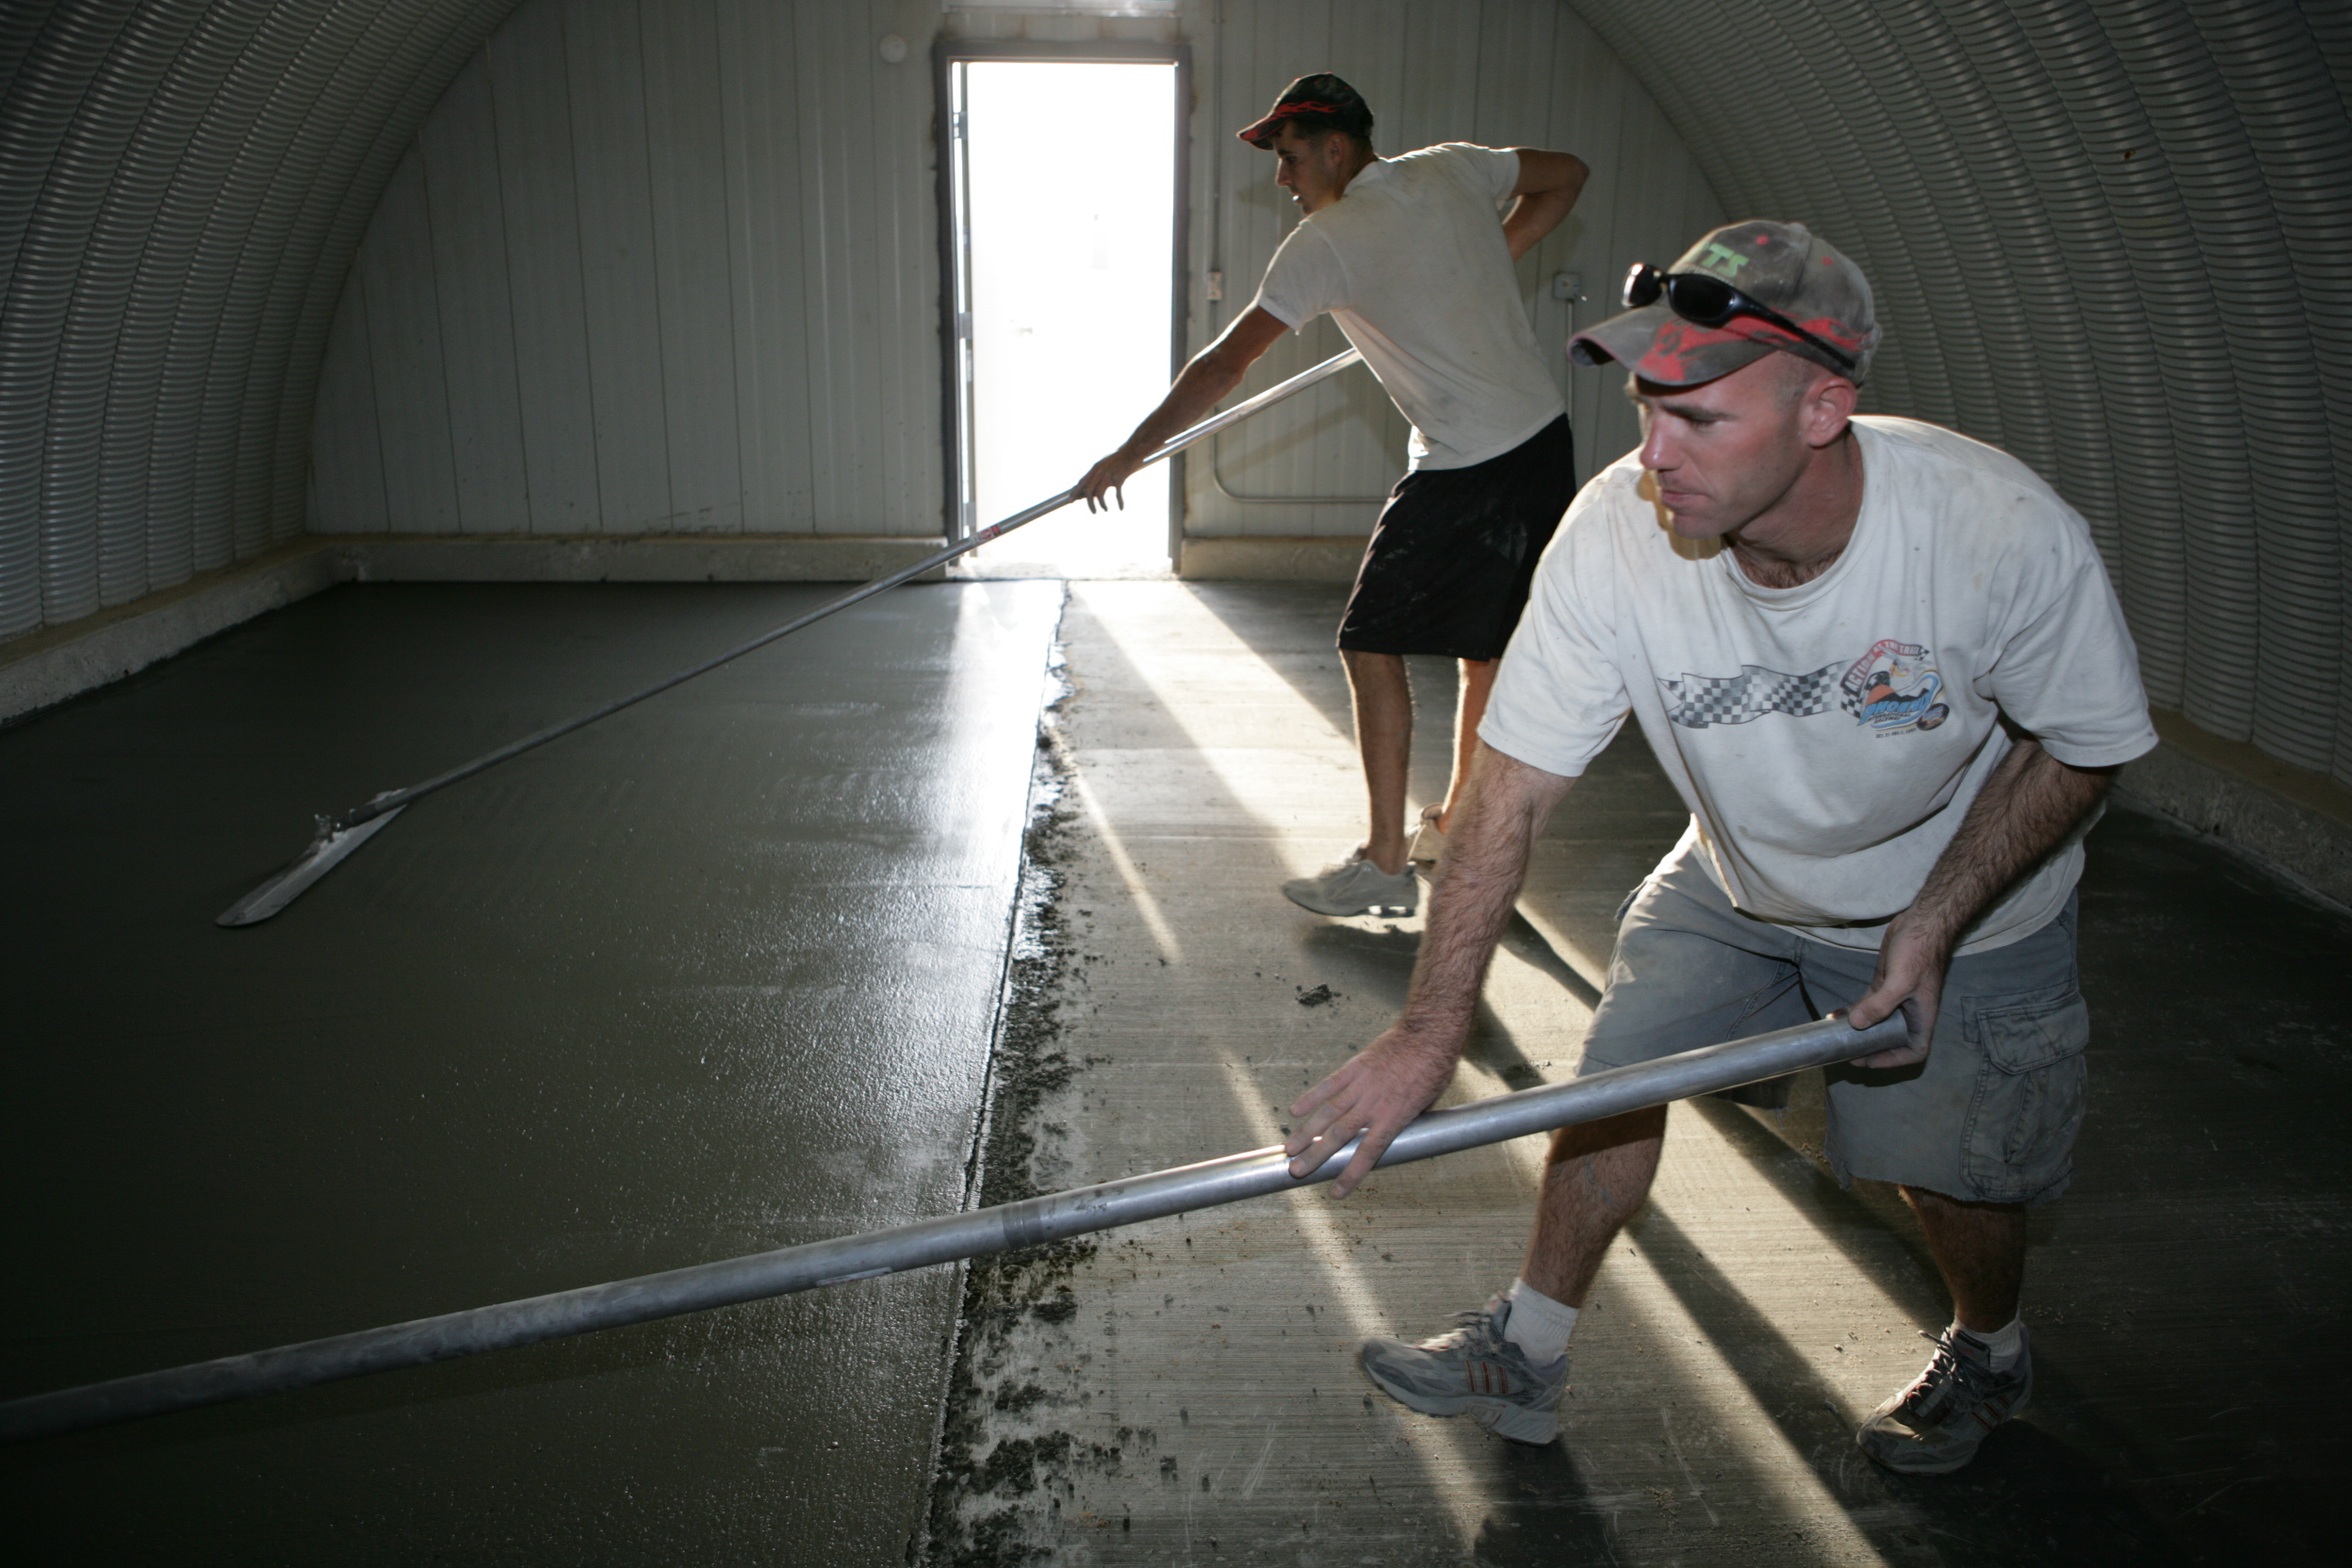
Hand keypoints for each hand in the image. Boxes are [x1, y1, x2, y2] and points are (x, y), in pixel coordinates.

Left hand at [1077, 449, 1140, 512]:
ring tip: (1105, 509)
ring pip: (1099, 494)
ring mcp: (1108, 475)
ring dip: (1101, 504)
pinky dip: (1119, 502)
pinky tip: (1121, 508)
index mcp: (1095, 468)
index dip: (1075, 492)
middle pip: (1088, 491)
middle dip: (1089, 503)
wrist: (1132, 451)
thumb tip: (1091, 488)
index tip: (1070, 500)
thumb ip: (1097, 474)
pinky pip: (1117, 494)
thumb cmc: (1119, 459)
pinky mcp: (1119, 479)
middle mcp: (1099, 472)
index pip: (1081, 482)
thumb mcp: (1104, 464)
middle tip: (1093, 512)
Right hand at [1284, 1027, 1458, 1196]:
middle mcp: (1374, 1105)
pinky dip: (1311, 1098)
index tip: (1336, 1192)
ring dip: (1307, 1132)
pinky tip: (1296, 1110)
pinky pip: (1329, 1085)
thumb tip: (1395, 1134)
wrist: (1428, 1036)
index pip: (1368, 1154)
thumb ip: (1405, 1121)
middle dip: (1316, 1156)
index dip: (1351, 1175)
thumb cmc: (1434, 1070)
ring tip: (1290, 1148)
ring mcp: (1362, 1086)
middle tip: (1297, 1172)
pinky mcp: (1355, 1068)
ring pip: (1329, 1113)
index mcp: (1394, 1118)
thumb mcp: (1426, 1105)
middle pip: (1339, 1136)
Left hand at [1843, 911, 1952, 1067]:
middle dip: (1870, 1048)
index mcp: (1922, 1017)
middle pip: (1891, 1040)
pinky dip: (1853, 1011)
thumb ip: (1880, 1005)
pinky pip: (1867, 1005)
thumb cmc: (1919, 952)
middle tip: (1845, 1052)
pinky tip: (1834, 1015)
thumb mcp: (1901, 981)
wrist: (1920, 923)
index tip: (1869, 1061)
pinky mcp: (1883, 984)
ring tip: (1835, 1038)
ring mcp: (1895, 999)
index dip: (1894, 1060)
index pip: (1914, 1050)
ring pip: (1876, 1023)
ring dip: (1857, 1031)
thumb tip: (1857, 1025)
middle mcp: (1910, 1012)